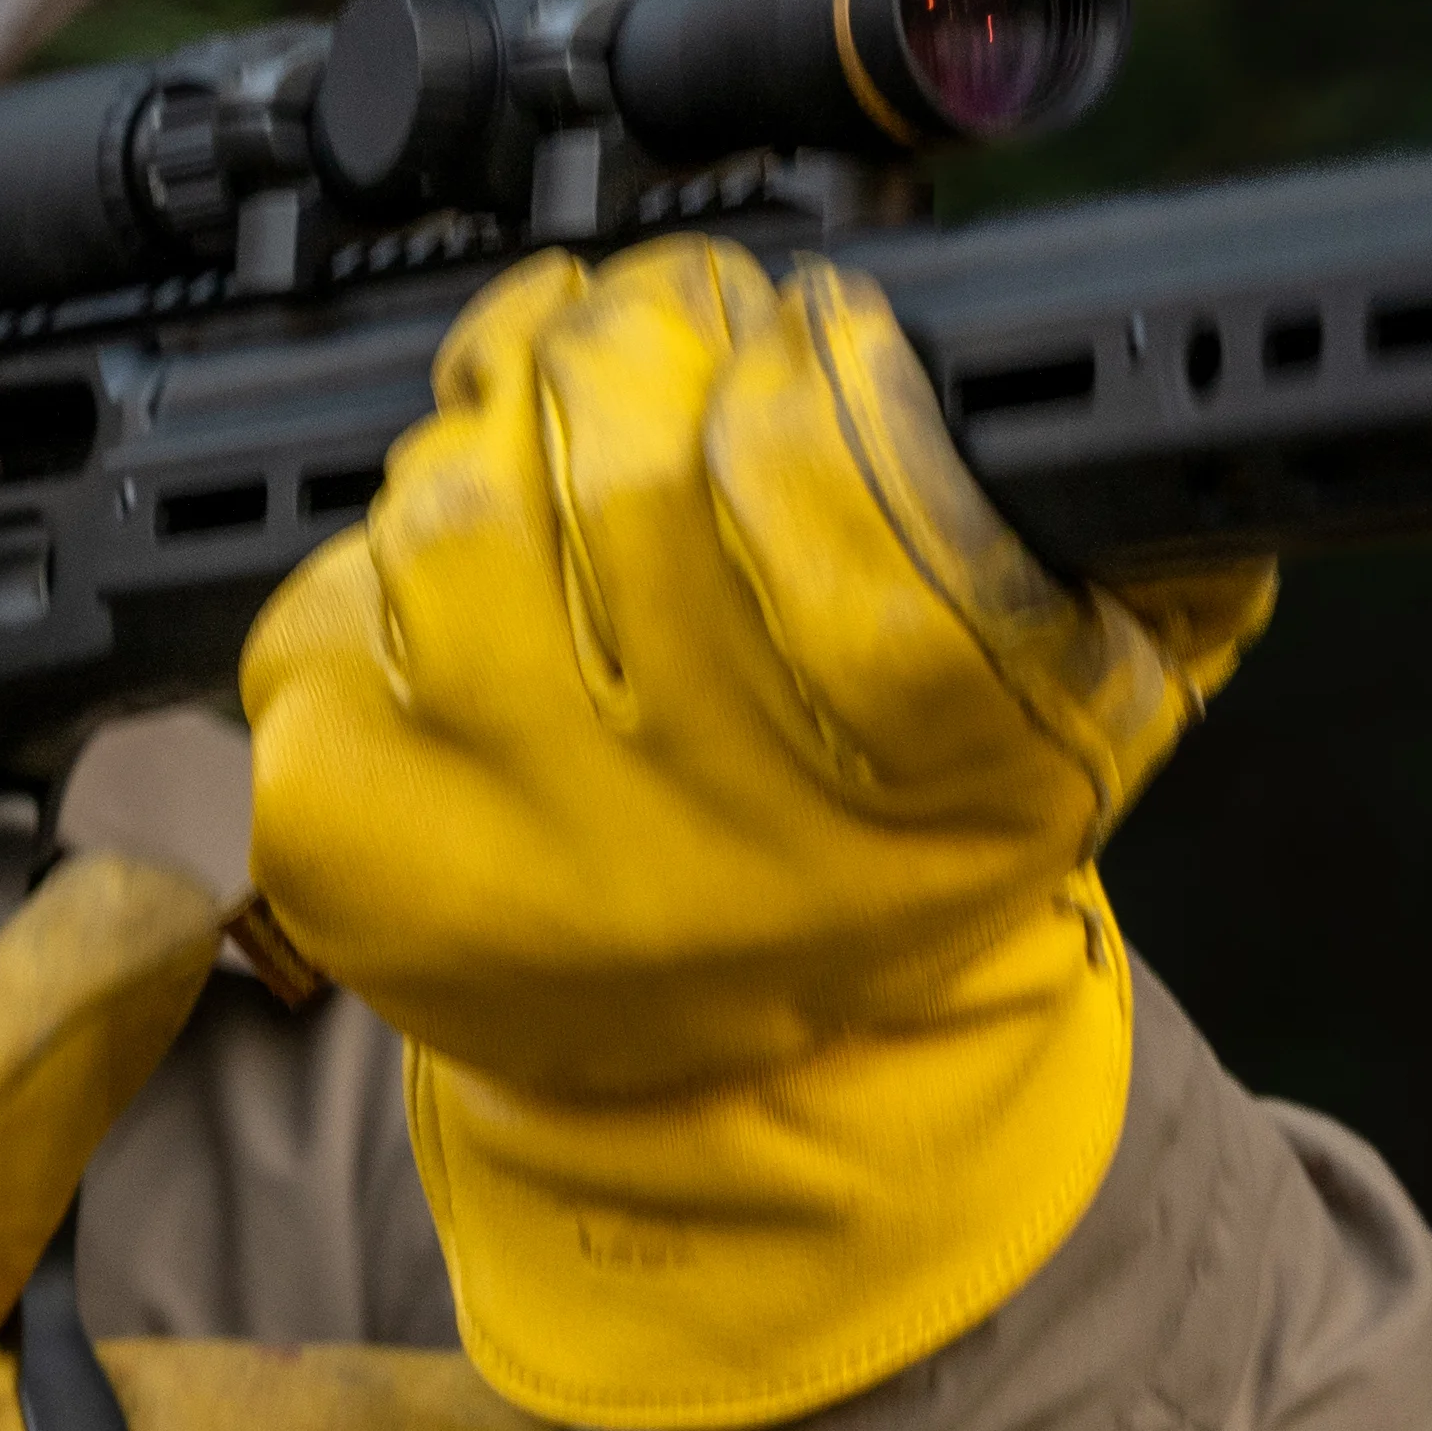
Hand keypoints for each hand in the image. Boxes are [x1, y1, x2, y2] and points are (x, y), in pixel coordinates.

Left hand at [240, 238, 1269, 1430]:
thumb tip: (1070, 377)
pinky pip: (315, 610)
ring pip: (443, 501)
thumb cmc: (888, 867)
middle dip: (627, 346)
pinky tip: (436, 636)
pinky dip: (360, 587)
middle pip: (605, 437)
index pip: (824, 440)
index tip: (800, 328)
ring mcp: (501, 821)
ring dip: (485, 445)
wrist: (734, 1103)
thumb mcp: (1072, 728)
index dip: (801, 345)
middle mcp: (702, 782)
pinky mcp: (350, 840)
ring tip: (538, 485)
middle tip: (653, 355)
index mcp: (923, 730)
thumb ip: (1117, 548)